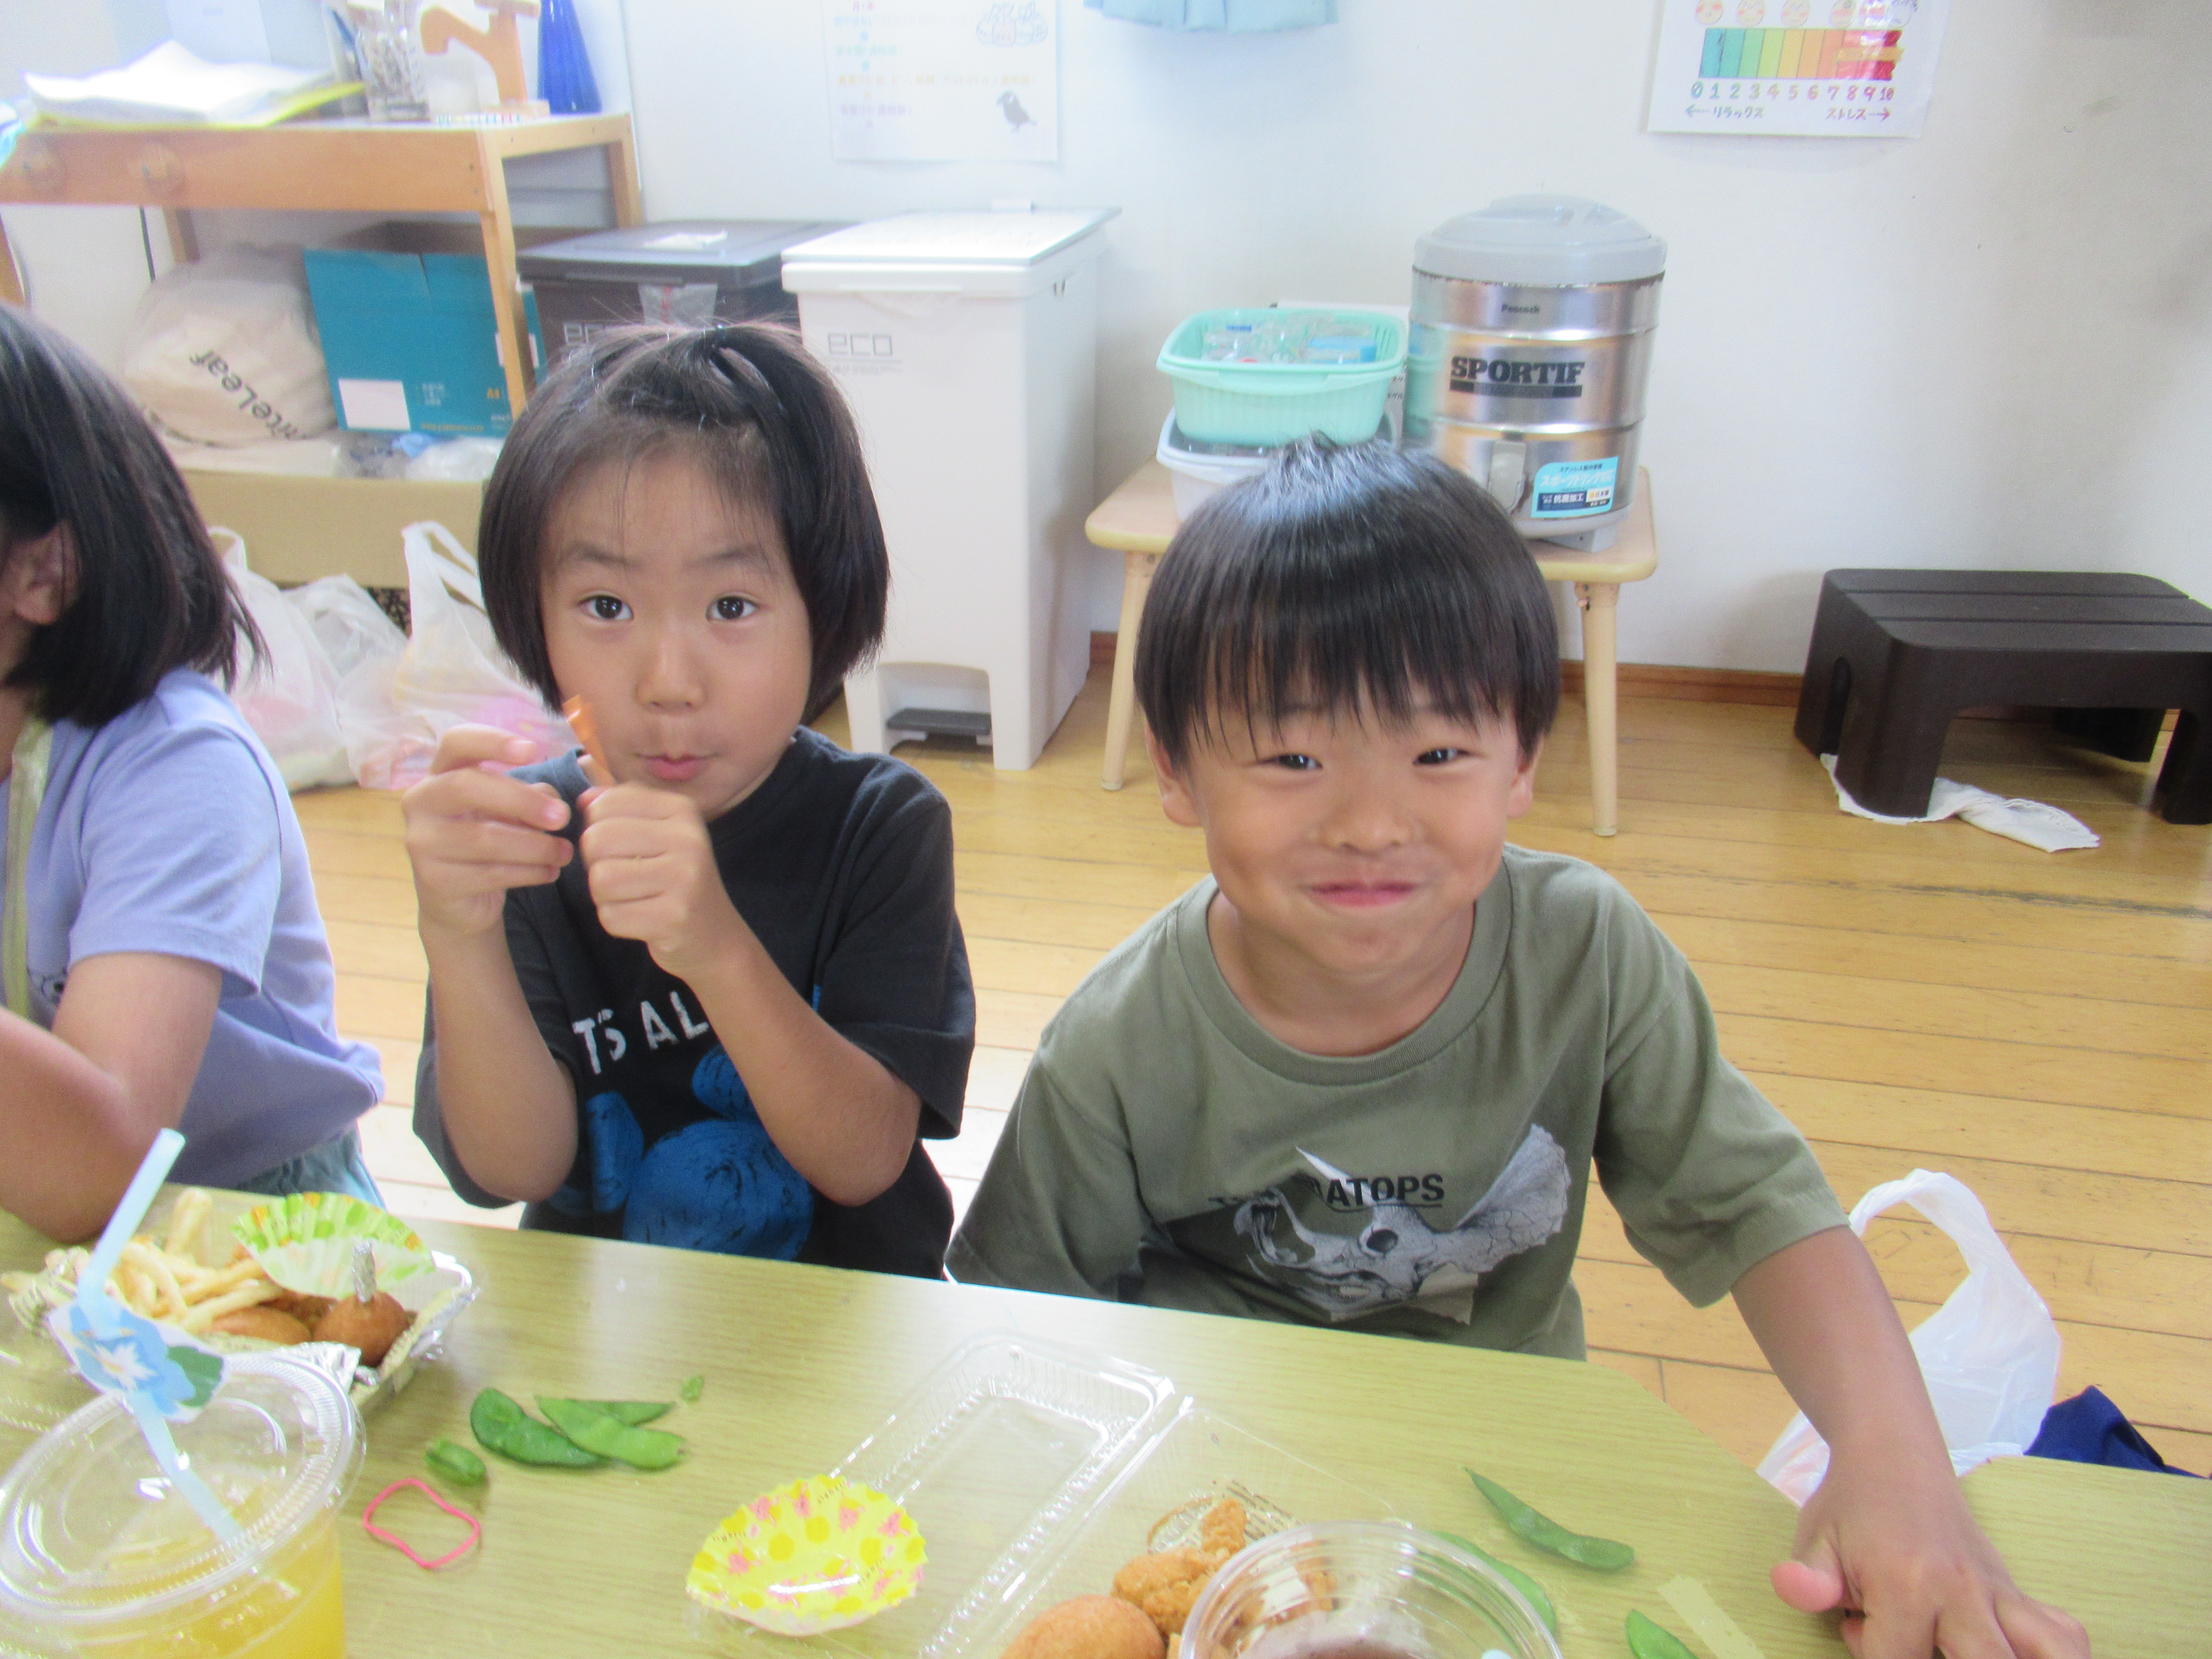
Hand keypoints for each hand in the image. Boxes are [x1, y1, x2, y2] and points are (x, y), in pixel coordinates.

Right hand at [402, 726, 571, 938]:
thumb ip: (532, 795)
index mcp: (439, 774)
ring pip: (483, 838)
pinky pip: (489, 873)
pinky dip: (529, 872)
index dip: (492, 741)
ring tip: (564, 852)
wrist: (460, 900)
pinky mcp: (434, 881)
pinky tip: (550, 872)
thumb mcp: (510, 811)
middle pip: (465, 785)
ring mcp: (421, 842)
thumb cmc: (489, 842)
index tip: (534, 750)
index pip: (455, 742)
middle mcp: (421, 802)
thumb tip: (553, 800)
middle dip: (521, 800)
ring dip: (535, 846)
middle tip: (562, 816)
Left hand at [578, 782, 739, 978]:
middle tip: (623, 877)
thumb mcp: (657, 832)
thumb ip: (620, 809)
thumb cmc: (675, 879)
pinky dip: (616, 921)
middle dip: (596, 864)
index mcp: (681, 809)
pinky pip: (611, 916)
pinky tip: (641, 919)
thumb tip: (583, 799)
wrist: (714, 935)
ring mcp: (684, 878)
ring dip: (604, 895)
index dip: (596, 830)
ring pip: (600, 879)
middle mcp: (687, 838)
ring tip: (632, 897)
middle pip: (596, 840)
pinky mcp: (674, 917)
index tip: (621, 848)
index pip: (605, 805)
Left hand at [1772, 1448, 2089, 1657]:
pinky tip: (2019, 1655)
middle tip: (1916, 1643)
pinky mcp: (2016, 1593)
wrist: (1894, 1455)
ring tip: (1963, 1649)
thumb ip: (1808, 1578)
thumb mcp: (1816, 1539)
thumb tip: (1791, 1589)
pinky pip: (2061, 1633)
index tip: (1859, 1629)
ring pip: (2045, 1652)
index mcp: (1906, 1583)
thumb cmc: (1851, 1505)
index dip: (1868, 1655)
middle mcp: (1961, 1593)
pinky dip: (2057, 1654)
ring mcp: (1996, 1593)